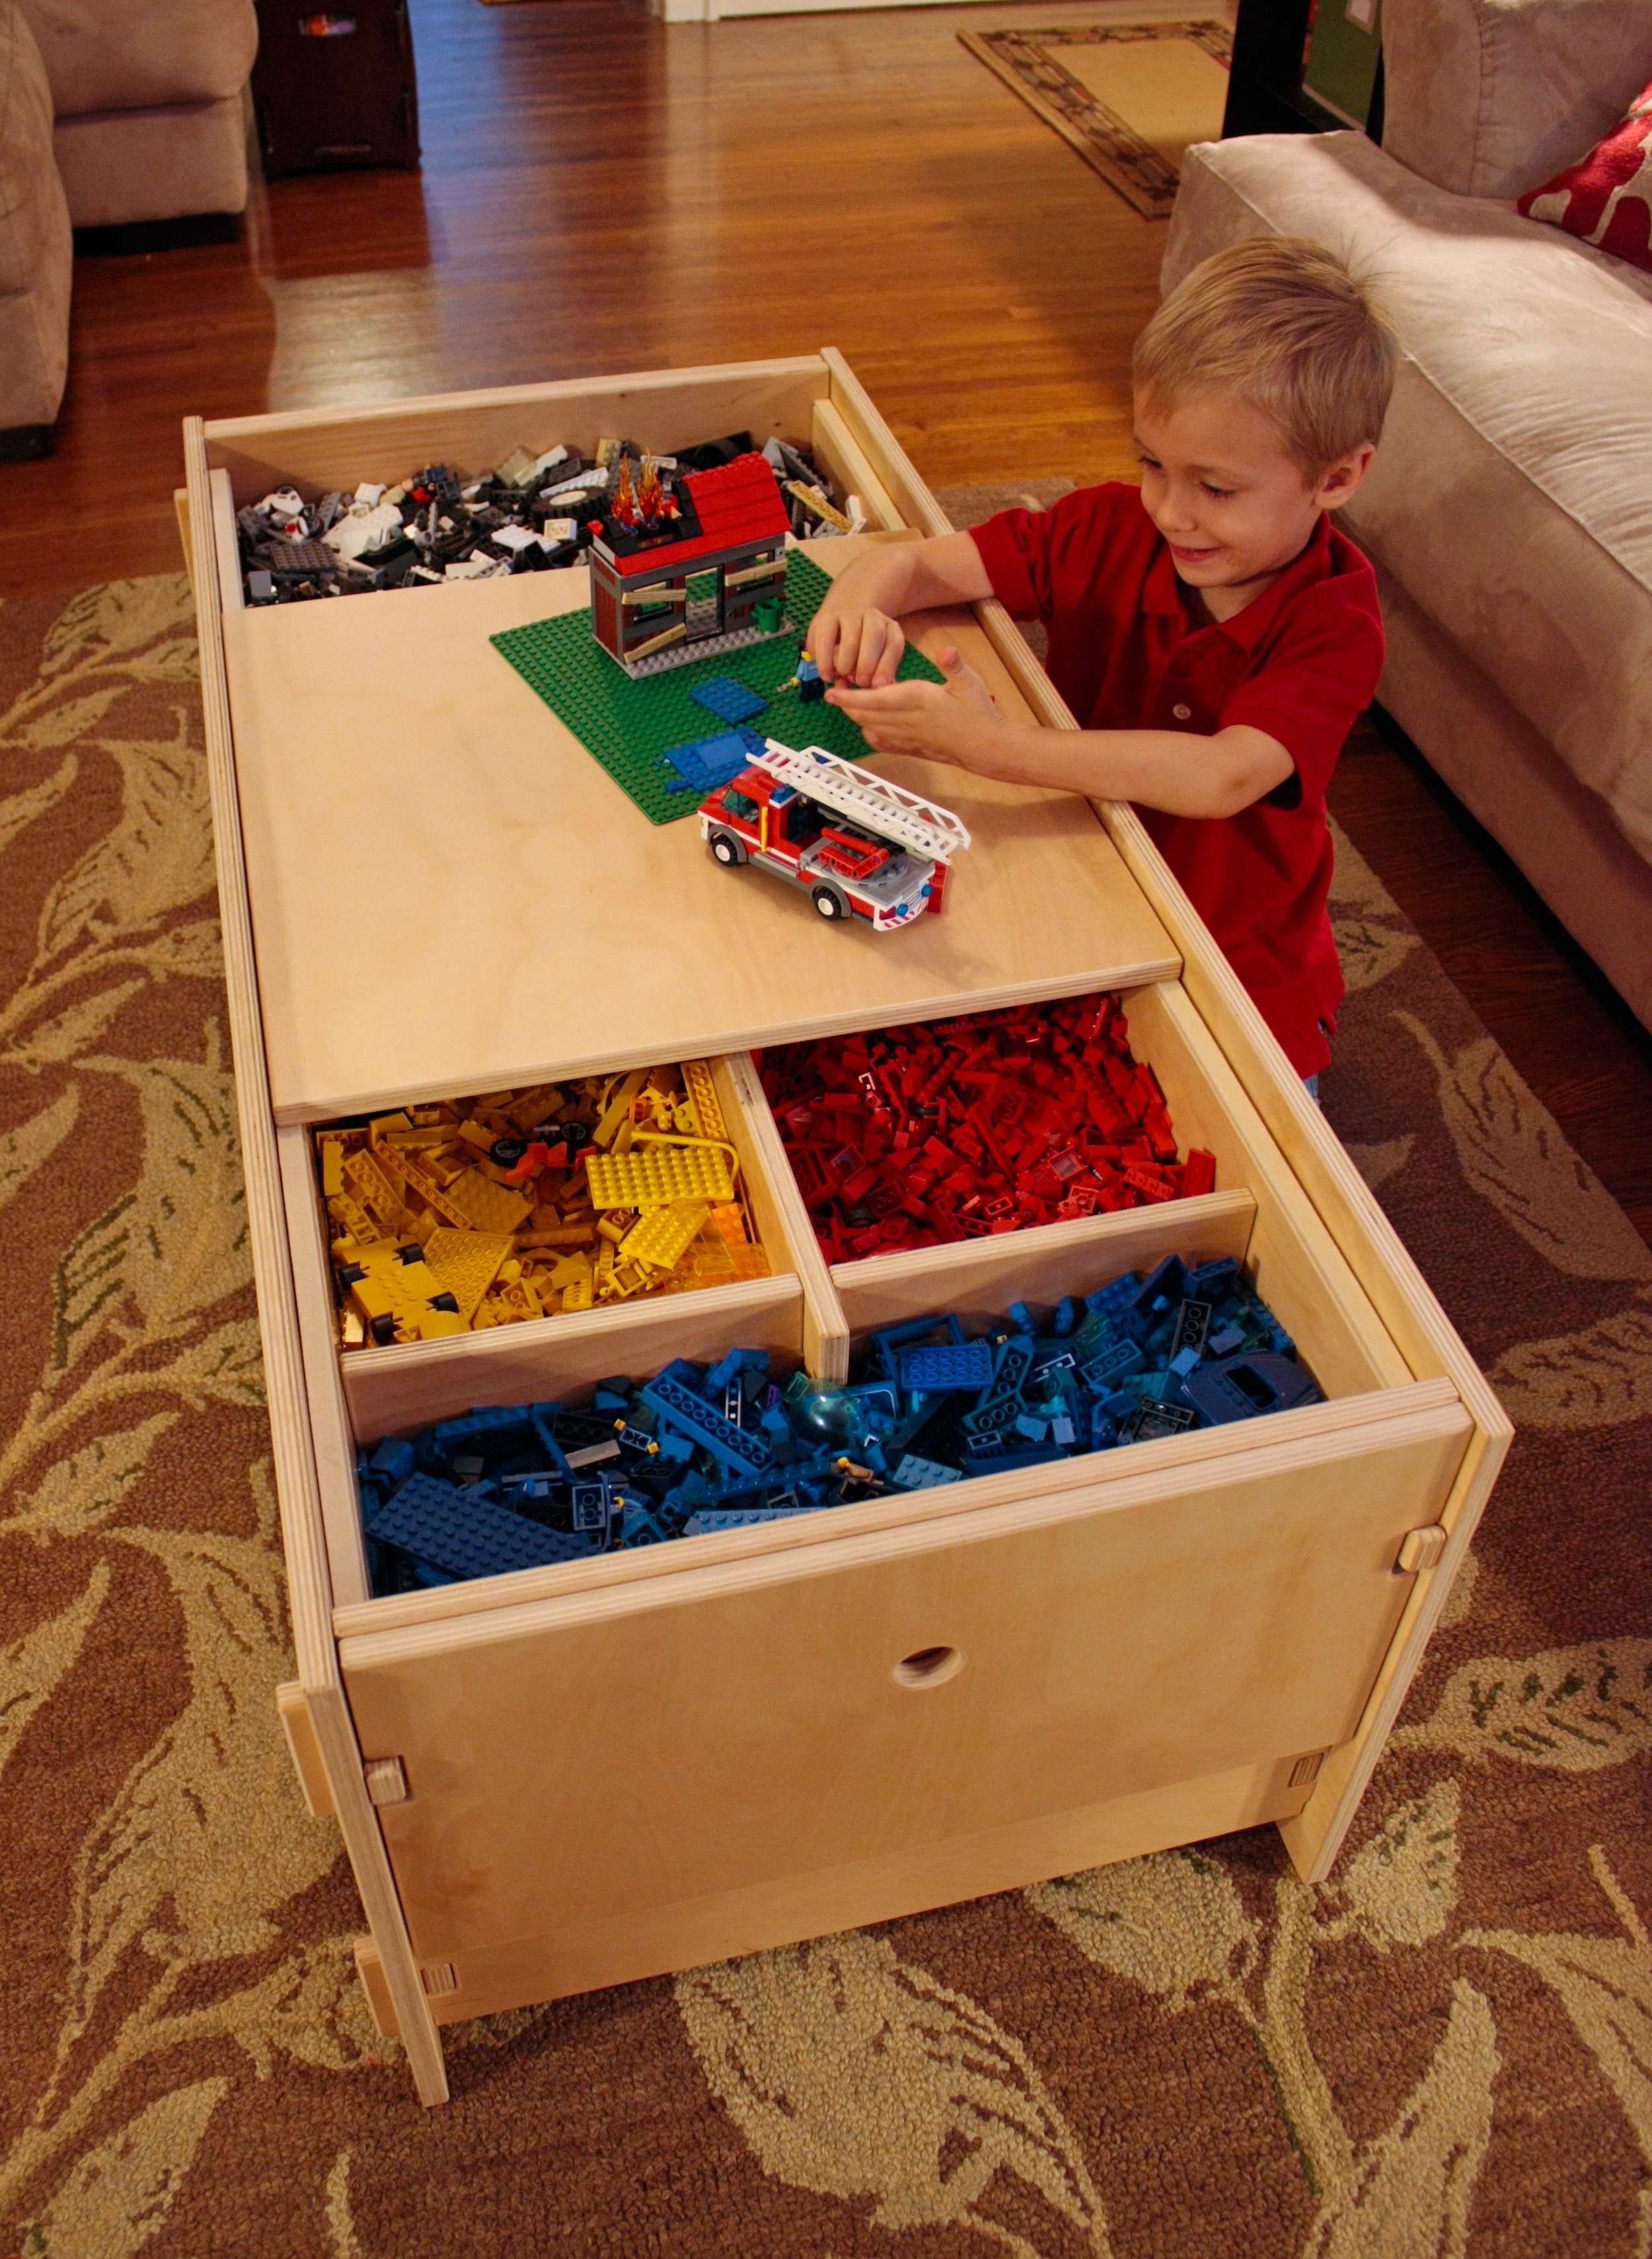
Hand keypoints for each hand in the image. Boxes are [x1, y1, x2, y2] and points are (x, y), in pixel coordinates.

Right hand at [810, 597, 905, 686]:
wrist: (837, 622)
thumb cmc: (860, 651)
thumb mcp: (874, 661)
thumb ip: (876, 677)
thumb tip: (877, 690)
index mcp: (888, 627)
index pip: (894, 642)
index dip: (887, 665)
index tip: (880, 685)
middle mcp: (871, 615)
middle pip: (874, 634)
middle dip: (868, 663)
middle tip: (861, 682)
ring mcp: (848, 614)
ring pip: (850, 639)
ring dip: (846, 664)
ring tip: (842, 677)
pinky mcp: (824, 619)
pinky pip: (825, 642)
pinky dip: (826, 662)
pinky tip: (827, 677)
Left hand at [826, 647, 1001, 766]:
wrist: (986, 747)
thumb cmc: (978, 713)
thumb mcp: (970, 682)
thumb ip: (955, 665)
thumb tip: (947, 651)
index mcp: (919, 700)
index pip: (877, 699)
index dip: (851, 697)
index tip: (832, 692)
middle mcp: (909, 721)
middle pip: (866, 715)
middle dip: (846, 705)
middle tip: (835, 691)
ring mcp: (908, 737)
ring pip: (871, 729)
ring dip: (856, 717)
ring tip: (847, 703)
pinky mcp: (911, 748)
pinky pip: (882, 743)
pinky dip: (869, 733)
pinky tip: (867, 724)